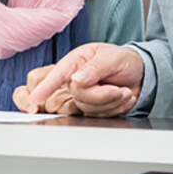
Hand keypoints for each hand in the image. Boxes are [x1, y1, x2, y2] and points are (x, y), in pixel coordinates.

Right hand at [25, 43, 143, 117]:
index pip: (50, 76)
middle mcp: (72, 81)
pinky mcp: (91, 109)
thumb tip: (76, 80)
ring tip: (124, 91)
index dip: (42, 89)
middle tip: (118, 90)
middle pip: (74, 97)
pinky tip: (124, 97)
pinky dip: (116, 108)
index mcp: (73, 63)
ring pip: (86, 109)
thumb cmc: (122, 59)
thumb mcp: (111, 57)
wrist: (139, 72)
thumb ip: (94, 68)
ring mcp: (81, 97)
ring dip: (111, 102)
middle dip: (100, 96)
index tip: (33, 102)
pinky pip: (98, 116)